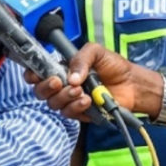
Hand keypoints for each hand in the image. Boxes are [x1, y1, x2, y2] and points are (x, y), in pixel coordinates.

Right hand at [24, 42, 148, 121]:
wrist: (133, 84)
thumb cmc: (114, 66)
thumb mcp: (96, 52)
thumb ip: (80, 58)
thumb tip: (70, 77)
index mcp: (62, 68)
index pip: (37, 73)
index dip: (32, 75)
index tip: (35, 75)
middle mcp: (62, 85)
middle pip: (40, 92)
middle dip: (46, 87)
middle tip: (59, 82)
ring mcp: (70, 100)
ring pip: (53, 104)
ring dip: (64, 97)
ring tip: (80, 90)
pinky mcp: (80, 113)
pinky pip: (69, 113)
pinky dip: (76, 106)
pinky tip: (87, 100)